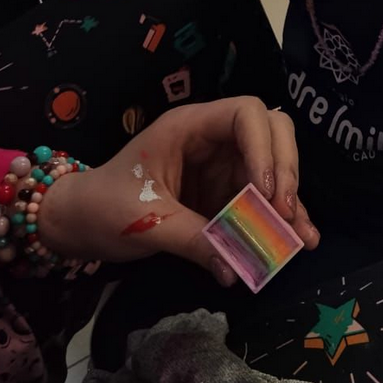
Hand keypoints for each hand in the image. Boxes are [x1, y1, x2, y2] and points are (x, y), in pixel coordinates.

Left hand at [39, 98, 318, 284]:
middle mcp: (213, 139)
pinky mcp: (225, 193)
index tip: (264, 193)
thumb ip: (192, 239)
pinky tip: (299, 240)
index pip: (246, 113)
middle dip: (283, 170)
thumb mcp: (145, 222)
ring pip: (273, 168)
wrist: (78, 225)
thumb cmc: (103, 207)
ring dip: (290, 200)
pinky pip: (262, 199)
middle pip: (272, 131)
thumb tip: (236, 268)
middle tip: (282, 213)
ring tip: (303, 239)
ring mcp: (223, 165)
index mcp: (190, 126)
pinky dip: (279, 218)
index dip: (264, 147)